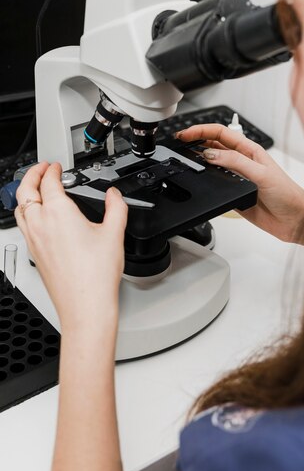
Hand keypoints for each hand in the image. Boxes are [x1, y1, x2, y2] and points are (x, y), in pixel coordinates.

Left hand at [14, 162, 127, 330]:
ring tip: (34, 188)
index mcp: (59, 213)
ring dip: (25, 193)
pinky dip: (26, 212)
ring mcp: (34, 240)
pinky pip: (23, 224)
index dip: (52, 170)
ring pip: (19, 209)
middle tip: (41, 169)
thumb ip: (116, 207)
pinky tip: (37, 217)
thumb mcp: (114, 233)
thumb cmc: (96, 274)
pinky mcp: (34, 253)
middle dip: (32, 175)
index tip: (56, 167)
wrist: (84, 304)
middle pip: (25, 191)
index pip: (48, 182)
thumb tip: (114, 195)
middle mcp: (41, 224)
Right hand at [177, 124, 303, 243]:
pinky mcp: (235, 195)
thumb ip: (235, 162)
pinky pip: (216, 186)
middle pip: (214, 146)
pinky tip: (198, 180)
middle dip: (196, 140)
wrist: (295, 219)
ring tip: (183, 156)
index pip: (221, 134)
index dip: (202, 130)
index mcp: (250, 151)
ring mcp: (237, 179)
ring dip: (198, 159)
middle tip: (178, 141)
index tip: (186, 133)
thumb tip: (210, 154)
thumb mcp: (261, 174)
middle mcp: (242, 163)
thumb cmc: (288, 194)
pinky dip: (205, 182)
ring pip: (212, 165)